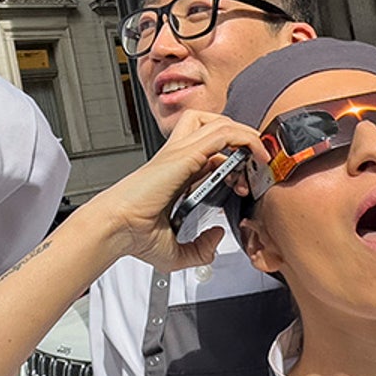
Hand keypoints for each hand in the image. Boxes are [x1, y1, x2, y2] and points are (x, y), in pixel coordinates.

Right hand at [81, 110, 266, 271]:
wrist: (117, 227)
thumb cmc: (134, 234)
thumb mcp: (175, 253)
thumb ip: (199, 249)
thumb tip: (216, 237)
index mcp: (176, 174)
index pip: (210, 154)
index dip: (233, 164)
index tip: (244, 185)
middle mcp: (179, 158)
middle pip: (214, 127)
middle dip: (240, 140)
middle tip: (254, 164)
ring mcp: (181, 152)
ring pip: (219, 122)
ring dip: (245, 134)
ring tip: (258, 154)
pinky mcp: (185, 154)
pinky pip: (223, 134)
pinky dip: (244, 138)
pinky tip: (254, 154)